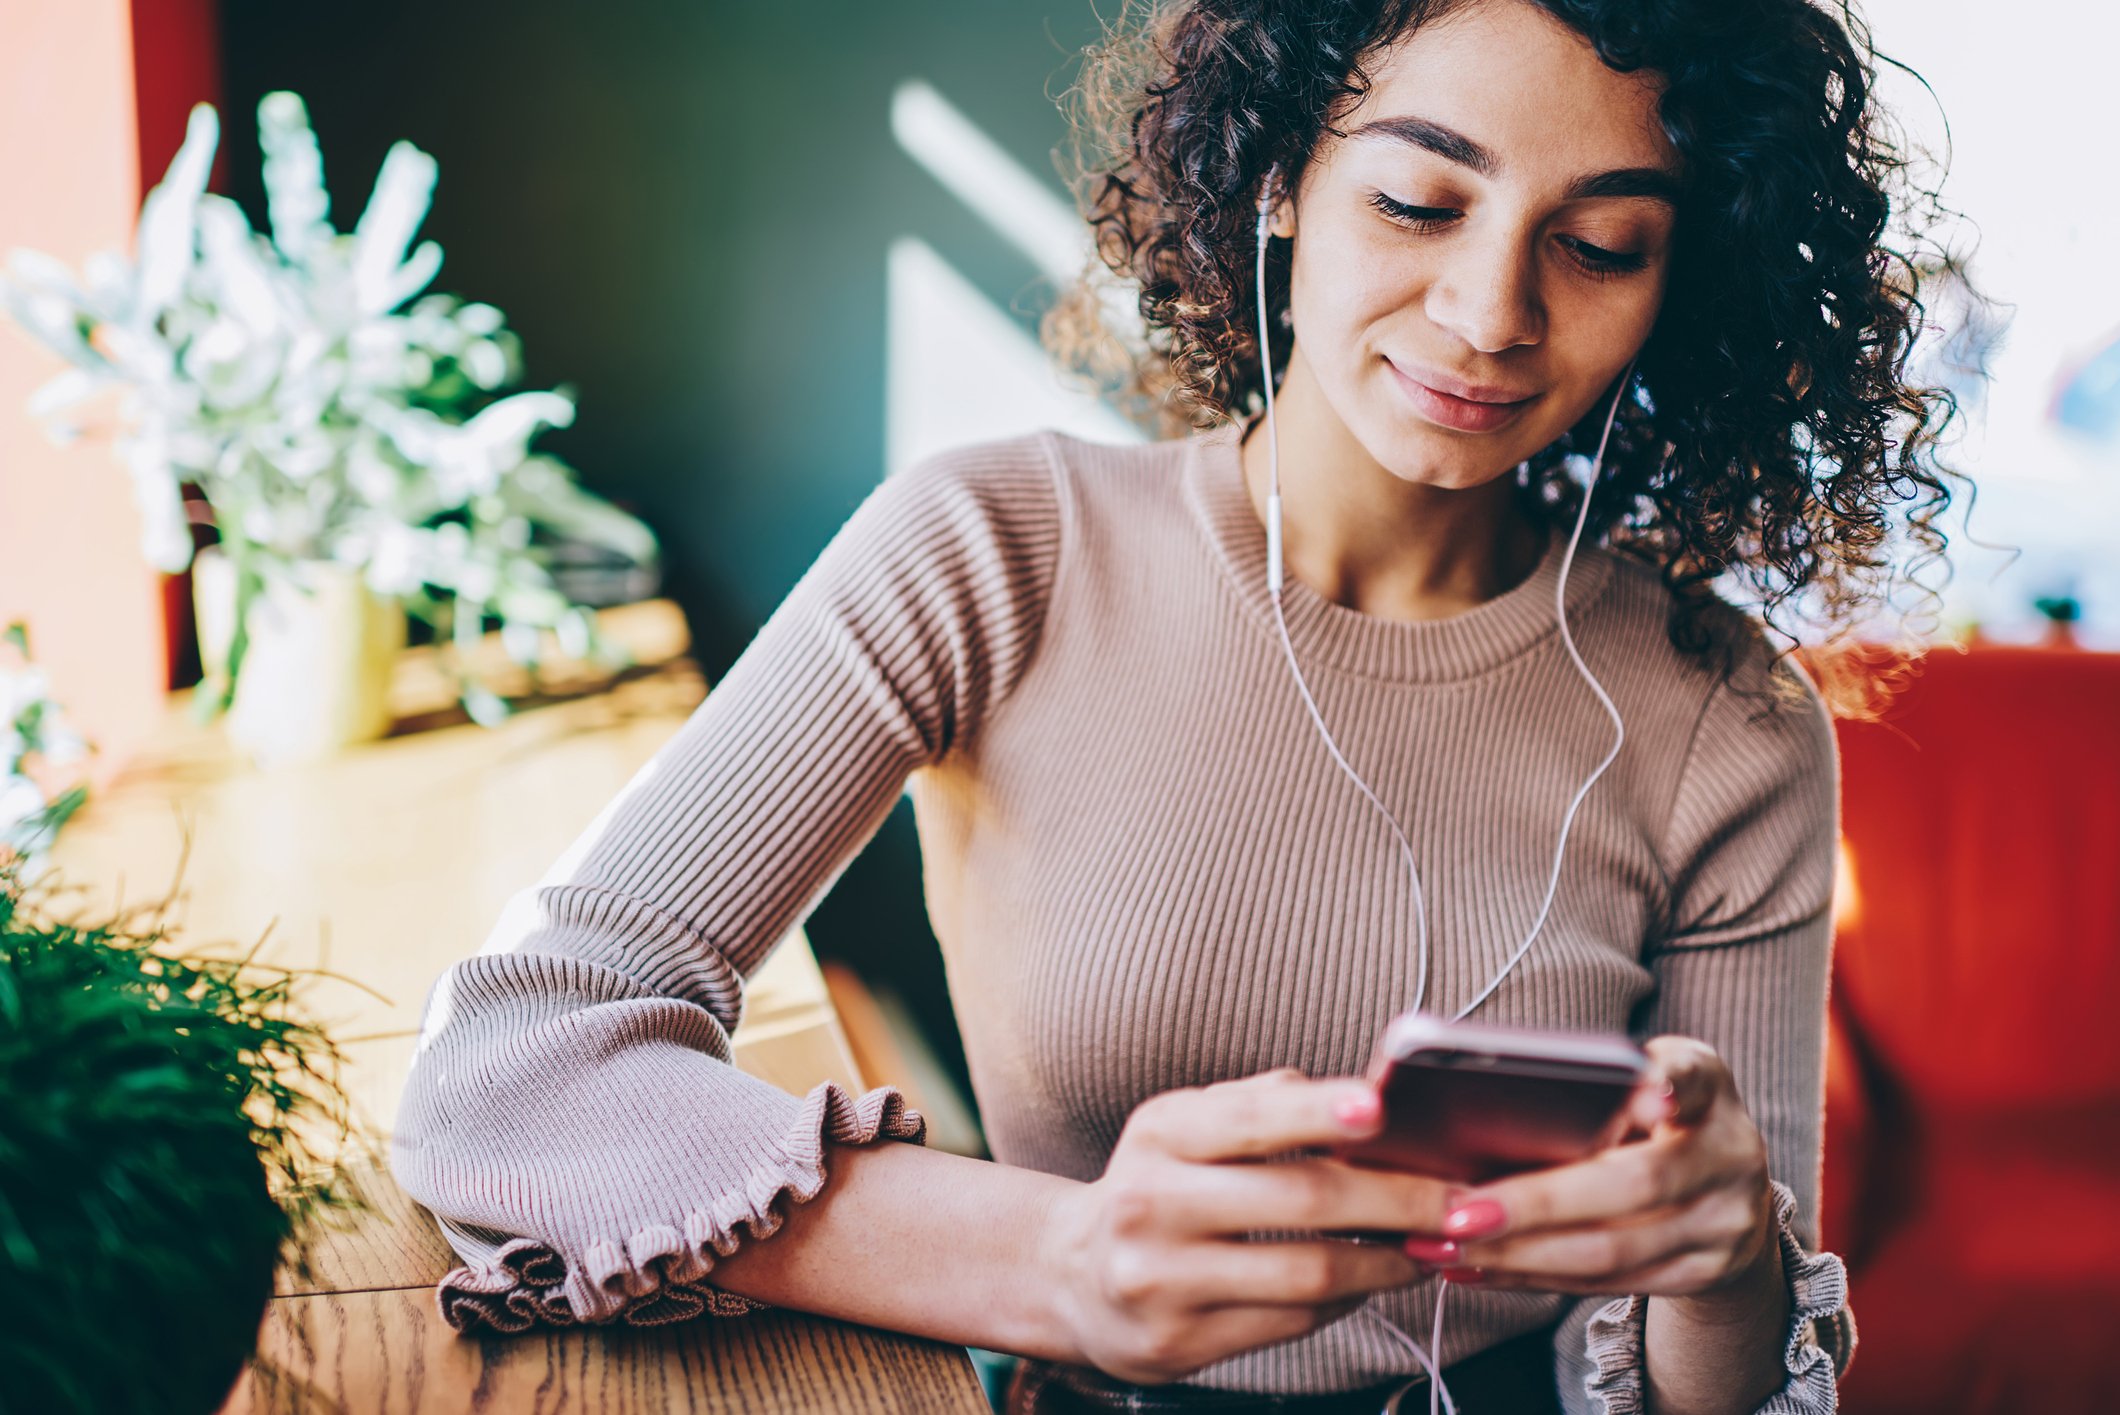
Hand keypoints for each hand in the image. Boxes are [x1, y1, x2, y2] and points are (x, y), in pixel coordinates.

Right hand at [1035, 1066, 1449, 1383]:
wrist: (1075, 1276)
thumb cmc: (1159, 1184)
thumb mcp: (1186, 1128)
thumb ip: (1259, 1106)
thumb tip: (1352, 1098)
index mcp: (1160, 1135)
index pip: (1249, 1120)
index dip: (1318, 1113)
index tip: (1379, 1108)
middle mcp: (1150, 1204)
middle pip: (1301, 1199)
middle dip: (1396, 1199)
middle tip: (1457, 1199)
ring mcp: (1161, 1280)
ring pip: (1307, 1273)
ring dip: (1384, 1260)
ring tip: (1424, 1246)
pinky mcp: (1179, 1343)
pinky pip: (1291, 1323)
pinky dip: (1345, 1299)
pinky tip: (1367, 1280)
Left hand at [1403, 1036, 1778, 1301]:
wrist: (1731, 1190)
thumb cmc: (1658, 1113)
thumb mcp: (1647, 1074)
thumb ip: (1601, 1081)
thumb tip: (1491, 1098)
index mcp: (1707, 1085)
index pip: (1690, 1077)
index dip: (1667, 1087)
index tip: (1646, 1093)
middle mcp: (1728, 1154)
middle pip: (1632, 1185)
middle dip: (1536, 1204)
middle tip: (1456, 1211)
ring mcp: (1723, 1223)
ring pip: (1613, 1250)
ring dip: (1519, 1253)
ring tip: (1446, 1247)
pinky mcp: (1702, 1273)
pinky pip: (1608, 1283)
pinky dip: (1534, 1277)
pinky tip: (1479, 1267)